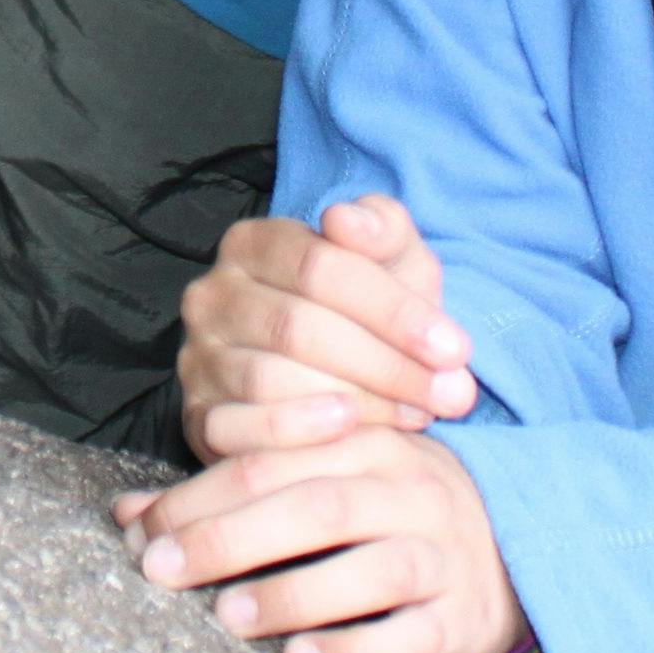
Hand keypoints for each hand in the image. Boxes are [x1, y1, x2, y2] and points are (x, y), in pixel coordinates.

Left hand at [121, 428, 523, 652]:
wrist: (516, 548)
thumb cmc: (387, 511)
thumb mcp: (321, 480)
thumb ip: (230, 491)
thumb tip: (124, 514)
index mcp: (364, 444)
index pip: (271, 459)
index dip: (197, 494)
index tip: (136, 531)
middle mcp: (406, 491)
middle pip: (312, 507)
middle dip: (227, 538)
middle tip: (158, 571)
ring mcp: (439, 555)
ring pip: (367, 569)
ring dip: (291, 592)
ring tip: (227, 616)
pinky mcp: (460, 619)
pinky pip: (407, 636)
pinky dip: (351, 651)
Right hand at [155, 196, 478, 466]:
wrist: (341, 381)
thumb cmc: (371, 315)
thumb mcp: (392, 262)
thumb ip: (382, 229)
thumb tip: (345, 220)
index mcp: (254, 243)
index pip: (320, 267)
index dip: (393, 310)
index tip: (455, 348)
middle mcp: (214, 296)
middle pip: (298, 328)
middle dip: (386, 364)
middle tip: (451, 394)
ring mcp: (198, 358)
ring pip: (272, 381)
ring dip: (357, 402)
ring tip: (417, 414)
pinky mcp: (199, 417)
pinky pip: (238, 429)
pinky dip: (296, 432)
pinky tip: (350, 430)